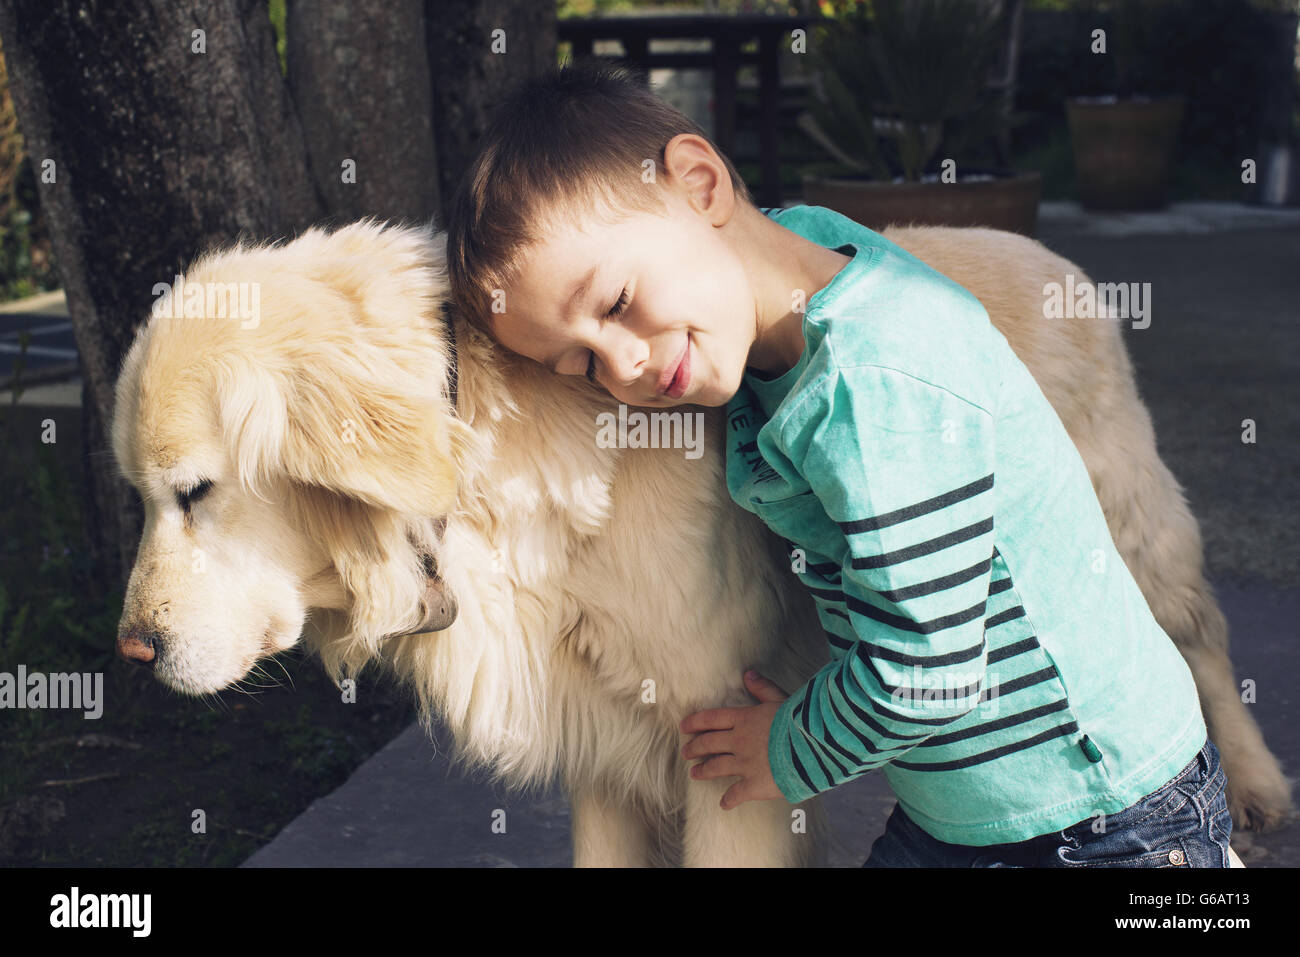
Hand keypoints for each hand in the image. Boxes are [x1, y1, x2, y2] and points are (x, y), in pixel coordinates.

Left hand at [679, 670, 788, 809]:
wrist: (811, 746)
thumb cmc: (798, 720)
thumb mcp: (779, 698)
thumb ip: (762, 688)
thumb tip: (747, 673)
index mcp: (743, 719)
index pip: (711, 719)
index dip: (695, 722)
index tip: (683, 727)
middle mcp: (739, 741)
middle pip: (709, 743)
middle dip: (694, 748)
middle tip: (685, 752)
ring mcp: (744, 764)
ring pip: (716, 767)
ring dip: (703, 771)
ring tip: (694, 774)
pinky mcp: (754, 784)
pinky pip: (736, 794)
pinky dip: (729, 800)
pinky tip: (723, 804)